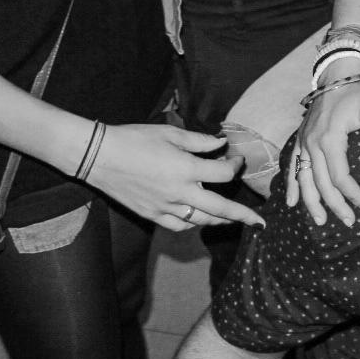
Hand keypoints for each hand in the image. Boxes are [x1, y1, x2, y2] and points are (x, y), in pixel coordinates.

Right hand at [86, 122, 265, 232]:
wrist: (99, 157)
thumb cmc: (134, 139)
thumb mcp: (170, 133)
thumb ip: (199, 141)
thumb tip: (221, 144)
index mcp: (186, 169)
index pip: (223, 174)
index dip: (235, 166)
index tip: (235, 158)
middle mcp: (179, 193)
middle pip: (220, 209)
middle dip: (243, 216)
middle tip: (259, 222)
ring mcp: (165, 207)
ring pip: (200, 222)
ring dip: (220, 221)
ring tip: (233, 220)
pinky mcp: (151, 215)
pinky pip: (178, 225)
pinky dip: (192, 224)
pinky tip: (198, 218)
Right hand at [286, 69, 359, 227]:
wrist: (338, 74)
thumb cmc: (358, 92)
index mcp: (330, 138)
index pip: (340, 177)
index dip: (352, 194)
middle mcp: (313, 143)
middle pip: (322, 184)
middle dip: (335, 205)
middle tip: (350, 221)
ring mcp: (304, 142)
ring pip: (304, 179)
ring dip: (311, 203)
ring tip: (321, 221)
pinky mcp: (301, 139)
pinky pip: (293, 166)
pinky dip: (292, 185)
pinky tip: (292, 203)